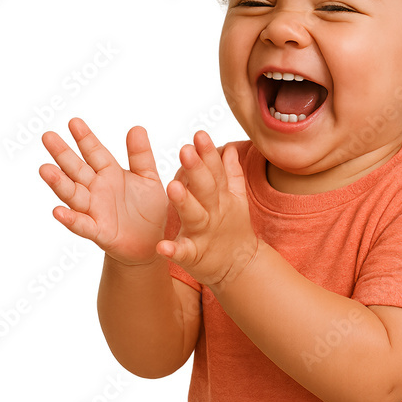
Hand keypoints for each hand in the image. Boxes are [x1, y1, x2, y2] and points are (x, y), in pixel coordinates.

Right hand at [40, 118, 166, 264]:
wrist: (154, 242)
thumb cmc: (149, 209)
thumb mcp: (148, 178)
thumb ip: (141, 155)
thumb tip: (136, 127)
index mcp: (110, 173)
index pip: (95, 152)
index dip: (85, 138)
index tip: (74, 122)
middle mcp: (97, 189)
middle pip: (77, 169)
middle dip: (63, 154)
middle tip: (47, 136)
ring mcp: (95, 210)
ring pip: (73, 194)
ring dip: (59, 183)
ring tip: (45, 169)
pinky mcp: (99, 232)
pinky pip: (82, 225)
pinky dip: (70, 219)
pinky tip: (57, 211)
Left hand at [156, 130, 258, 289]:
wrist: (239, 267)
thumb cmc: (232, 229)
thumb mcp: (235, 200)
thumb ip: (230, 173)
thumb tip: (229, 147)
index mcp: (220, 197)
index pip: (215, 171)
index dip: (208, 153)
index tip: (199, 134)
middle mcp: (213, 212)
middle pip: (206, 188)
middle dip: (196, 169)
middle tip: (186, 150)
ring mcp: (204, 233)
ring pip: (194, 215)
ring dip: (184, 202)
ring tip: (172, 187)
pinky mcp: (195, 255)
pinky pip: (184, 252)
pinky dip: (174, 250)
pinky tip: (162, 246)